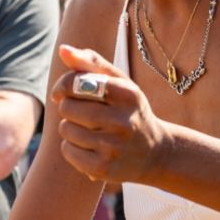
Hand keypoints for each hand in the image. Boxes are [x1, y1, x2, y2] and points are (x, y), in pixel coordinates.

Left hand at [49, 45, 171, 184]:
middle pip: (68, 107)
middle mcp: (123, 121)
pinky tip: (89, 147)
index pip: (78, 82)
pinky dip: (71, 148)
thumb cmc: (130, 111)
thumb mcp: (119, 83)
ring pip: (66, 129)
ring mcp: (114, 147)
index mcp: (127, 94)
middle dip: (68, 108)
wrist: (156, 153)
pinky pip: (67, 151)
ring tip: (89, 131)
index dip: (63, 86)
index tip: (63, 92)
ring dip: (70, 128)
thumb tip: (63, 50)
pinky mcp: (104, 169)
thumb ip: (91, 63)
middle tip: (83, 114)